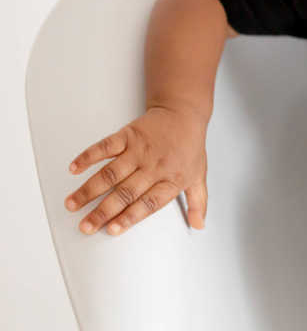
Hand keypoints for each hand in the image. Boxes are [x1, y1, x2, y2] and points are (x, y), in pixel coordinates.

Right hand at [64, 105, 208, 235]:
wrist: (184, 112)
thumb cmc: (190, 146)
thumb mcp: (198, 175)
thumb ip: (198, 202)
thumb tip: (199, 225)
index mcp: (172, 178)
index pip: (148, 203)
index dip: (130, 217)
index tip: (111, 230)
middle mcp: (154, 166)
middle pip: (125, 192)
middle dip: (102, 211)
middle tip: (85, 226)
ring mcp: (140, 150)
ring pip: (111, 173)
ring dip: (89, 189)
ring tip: (72, 204)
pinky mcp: (129, 134)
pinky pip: (106, 146)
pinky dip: (88, 156)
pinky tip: (74, 168)